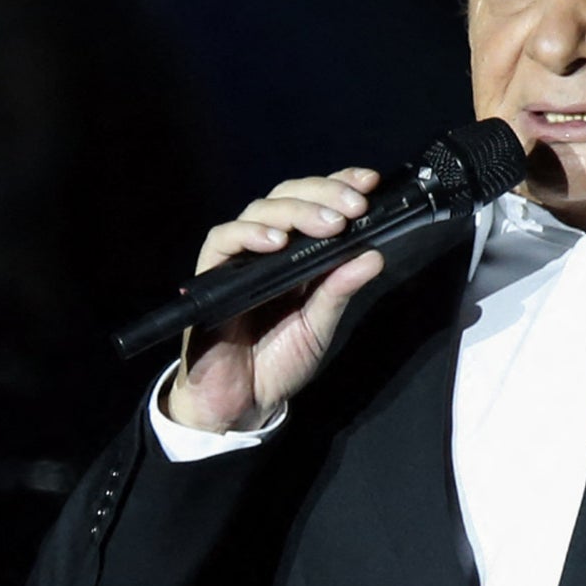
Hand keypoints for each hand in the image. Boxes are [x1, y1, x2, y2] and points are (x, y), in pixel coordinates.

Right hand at [164, 167, 386, 432]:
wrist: (239, 404)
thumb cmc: (277, 361)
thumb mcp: (319, 325)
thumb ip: (340, 289)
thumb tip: (374, 255)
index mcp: (295, 252)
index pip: (314, 202)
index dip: (338, 185)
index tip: (369, 182)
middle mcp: (265, 246)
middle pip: (287, 196)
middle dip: (324, 194)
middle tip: (354, 207)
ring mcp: (237, 258)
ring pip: (260, 210)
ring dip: (297, 211)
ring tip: (329, 224)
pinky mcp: (211, 275)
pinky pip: (223, 240)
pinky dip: (250, 235)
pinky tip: (277, 241)